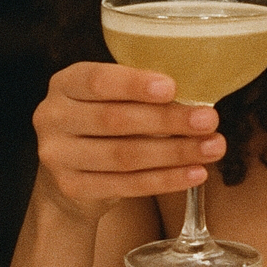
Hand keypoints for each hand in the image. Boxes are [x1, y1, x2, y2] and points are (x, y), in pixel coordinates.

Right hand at [32, 61, 224, 221]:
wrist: (71, 175)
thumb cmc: (106, 124)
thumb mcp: (116, 98)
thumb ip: (146, 95)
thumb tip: (198, 101)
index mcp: (66, 83)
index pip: (98, 81)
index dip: (135, 85)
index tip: (172, 87)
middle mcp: (53, 116)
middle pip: (116, 120)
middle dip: (168, 120)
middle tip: (209, 120)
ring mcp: (57, 154)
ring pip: (124, 155)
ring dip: (175, 153)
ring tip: (212, 148)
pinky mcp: (72, 186)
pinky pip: (126, 185)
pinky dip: (165, 180)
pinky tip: (195, 173)